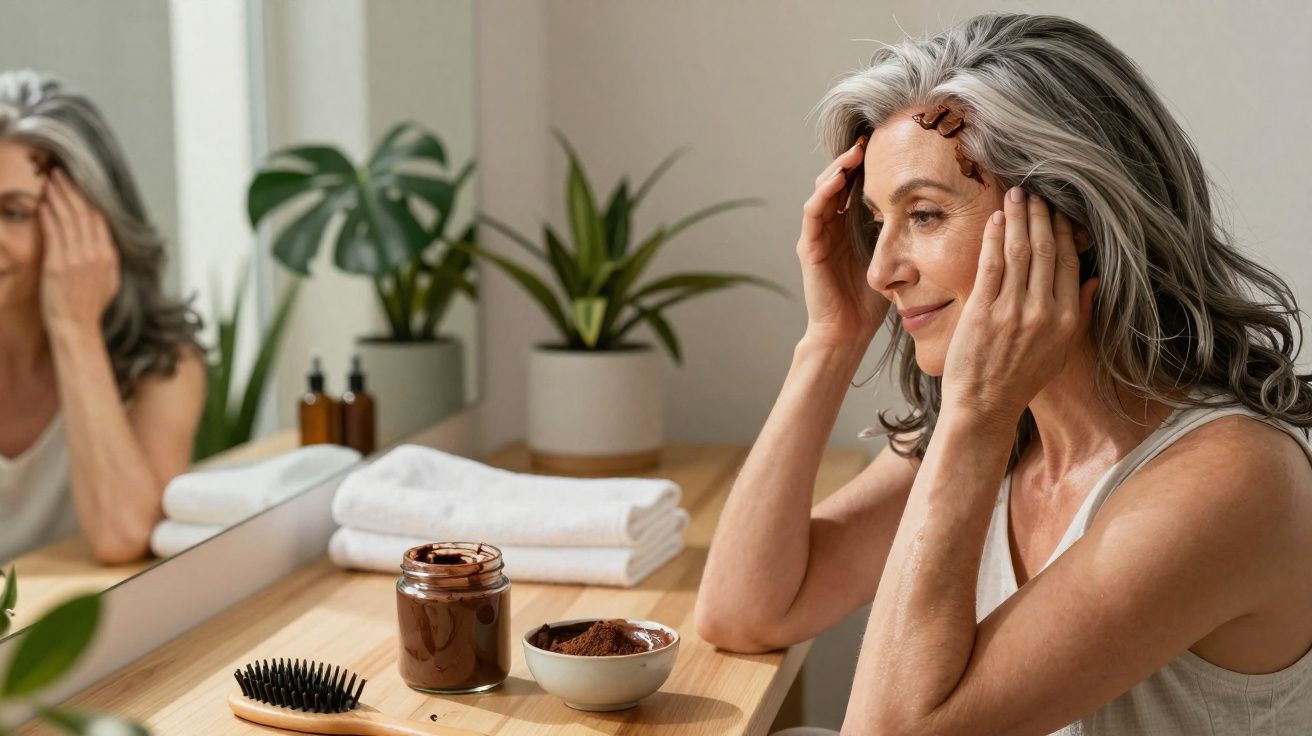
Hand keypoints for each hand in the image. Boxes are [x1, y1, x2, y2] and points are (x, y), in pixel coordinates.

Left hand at [37, 168, 119, 332]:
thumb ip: (108, 259)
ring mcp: (76, 259)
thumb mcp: (109, 282)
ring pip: (69, 219)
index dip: (88, 198)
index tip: (78, 184)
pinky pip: (54, 233)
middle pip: (84, 214)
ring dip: (58, 197)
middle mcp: (95, 254)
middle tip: (60, 174)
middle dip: (71, 190)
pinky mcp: (58, 265)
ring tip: (50, 182)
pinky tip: (43, 203)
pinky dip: (48, 215)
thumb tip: (105, 243)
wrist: (77, 327)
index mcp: (109, 257)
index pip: (100, 219)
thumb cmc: (89, 308)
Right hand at [797, 134, 890, 349]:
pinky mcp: (809, 248)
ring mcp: (817, 237)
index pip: (856, 187)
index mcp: (849, 229)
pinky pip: (813, 213)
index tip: (889, 144)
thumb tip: (934, 212)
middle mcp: (830, 228)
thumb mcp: (892, 259)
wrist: (848, 333)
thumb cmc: (871, 304)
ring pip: (823, 191)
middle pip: (837, 182)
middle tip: (871, 137)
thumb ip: (900, 234)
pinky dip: (824, 194)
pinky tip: (838, 179)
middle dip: (852, 159)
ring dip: (836, 169)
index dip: (868, 165)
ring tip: (854, 151)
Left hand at [939, 187, 1097, 425]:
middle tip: (1035, 191)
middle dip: (1040, 216)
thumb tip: (1097, 280)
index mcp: (1067, 319)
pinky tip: (994, 219)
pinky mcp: (983, 312)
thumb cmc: (1021, 378)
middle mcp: (1044, 312)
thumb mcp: (1061, 350)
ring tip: (1015, 194)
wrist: (985, 405)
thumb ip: (1081, 314)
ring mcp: (1013, 311)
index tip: (1058, 210)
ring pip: (1019, 251)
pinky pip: (991, 265)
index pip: (1071, 262)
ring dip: (1018, 218)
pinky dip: (993, 238)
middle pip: (1047, 250)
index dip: (1064, 231)